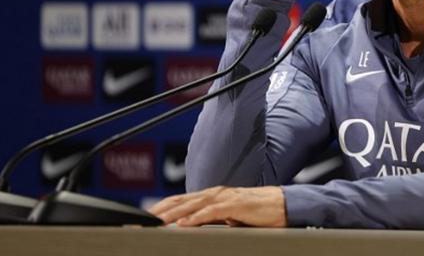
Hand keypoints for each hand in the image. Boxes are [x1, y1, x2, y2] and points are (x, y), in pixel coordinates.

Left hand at [149, 186, 286, 227]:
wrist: (281, 205)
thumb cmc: (256, 212)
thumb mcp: (228, 217)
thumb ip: (211, 219)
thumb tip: (192, 229)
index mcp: (211, 196)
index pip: (180, 201)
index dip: (161, 209)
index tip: (144, 219)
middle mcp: (215, 193)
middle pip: (181, 201)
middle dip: (160, 211)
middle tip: (142, 222)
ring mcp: (225, 197)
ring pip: (192, 205)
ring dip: (173, 215)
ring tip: (156, 223)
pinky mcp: (235, 204)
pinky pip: (211, 212)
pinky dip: (196, 218)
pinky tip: (183, 225)